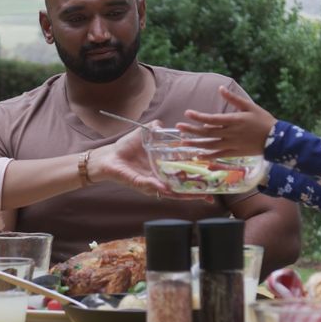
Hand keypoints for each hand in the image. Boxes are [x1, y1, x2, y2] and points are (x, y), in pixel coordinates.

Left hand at [91, 126, 210, 200]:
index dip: (197, 176)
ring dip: (184, 195)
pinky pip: (152, 187)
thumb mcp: (144, 135)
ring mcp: (151, 183)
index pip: (184, 174)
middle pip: (181, 188)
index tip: (213, 177)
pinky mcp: (140, 184)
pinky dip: (160, 188)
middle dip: (196, 193)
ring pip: (171, 192)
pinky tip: (169, 189)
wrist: (107, 157)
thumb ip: (156, 129)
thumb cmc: (126, 147)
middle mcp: (160, 178)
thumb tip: (164, 125)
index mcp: (164, 168)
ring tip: (200, 196)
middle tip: (211, 194)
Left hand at [177, 86, 275, 157]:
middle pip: (207, 132)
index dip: (198, 117)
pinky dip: (207, 156)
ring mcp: (232, 145)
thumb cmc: (264, 120)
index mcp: (234, 120)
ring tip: (182, 142)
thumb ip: (233, 98)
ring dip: (195, 143)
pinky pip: (218, 155)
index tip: (187, 113)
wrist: (277, 140)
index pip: (212, 119)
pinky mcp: (234, 153)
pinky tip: (197, 155)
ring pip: (210, 145)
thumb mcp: (250, 106)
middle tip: (178, 127)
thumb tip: (220, 88)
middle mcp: (230, 133)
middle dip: (191, 130)